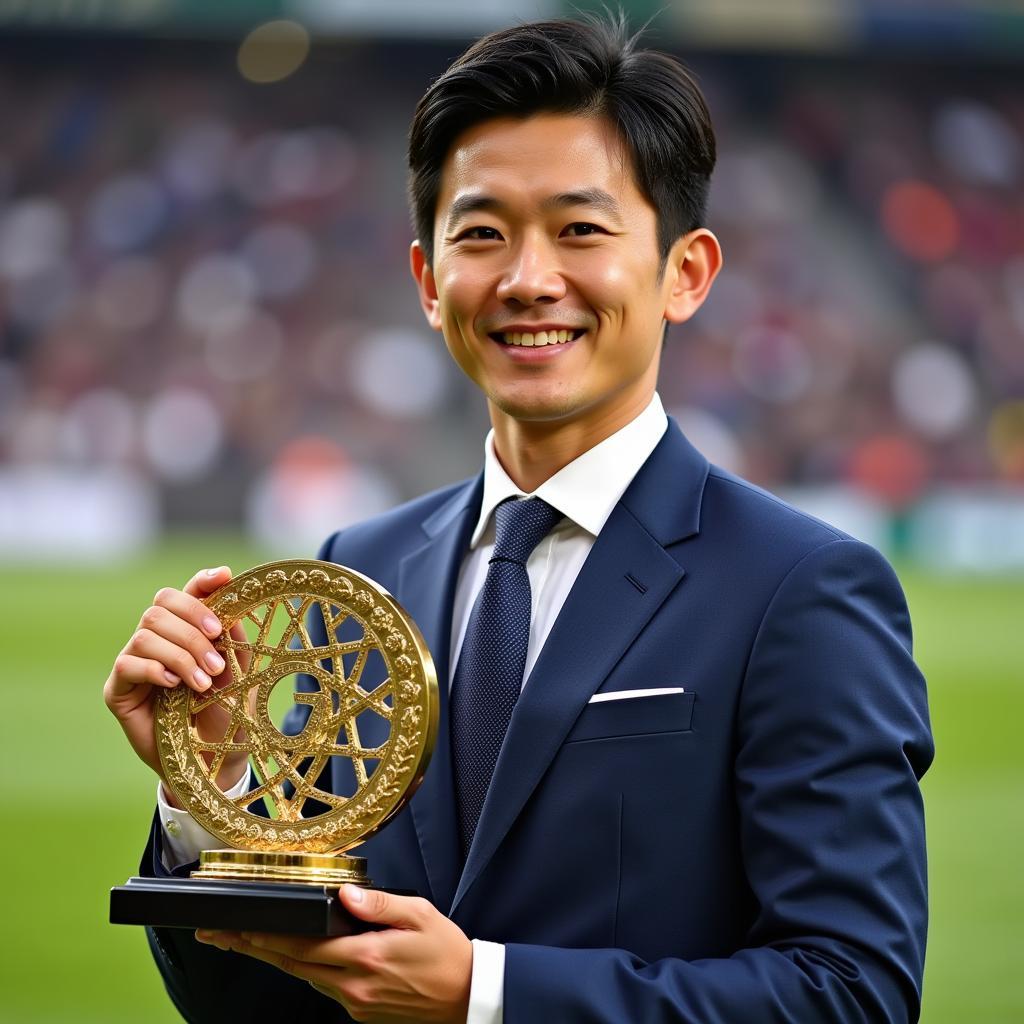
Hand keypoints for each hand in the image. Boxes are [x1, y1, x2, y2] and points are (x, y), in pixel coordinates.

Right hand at [103, 565, 251, 795]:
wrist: (212, 761)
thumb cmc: (226, 716)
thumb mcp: (240, 677)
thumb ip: (234, 643)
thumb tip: (232, 607)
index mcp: (188, 631)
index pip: (187, 593)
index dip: (202, 581)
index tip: (224, 577)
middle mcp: (158, 640)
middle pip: (162, 604)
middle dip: (193, 626)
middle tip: (216, 657)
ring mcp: (134, 663)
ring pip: (146, 632)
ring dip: (180, 654)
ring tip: (203, 683)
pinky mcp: (117, 689)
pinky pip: (127, 663)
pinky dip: (155, 669)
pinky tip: (174, 686)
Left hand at [197, 885, 472, 1023]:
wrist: (468, 997)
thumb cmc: (447, 953)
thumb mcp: (420, 916)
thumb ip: (379, 904)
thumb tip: (347, 894)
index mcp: (366, 958)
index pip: (303, 946)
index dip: (266, 937)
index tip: (237, 928)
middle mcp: (354, 986)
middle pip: (292, 964)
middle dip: (254, 948)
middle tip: (220, 936)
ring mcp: (355, 1002)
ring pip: (305, 976)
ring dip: (275, 958)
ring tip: (247, 942)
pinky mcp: (361, 1011)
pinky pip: (325, 986)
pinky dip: (306, 967)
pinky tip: (297, 954)